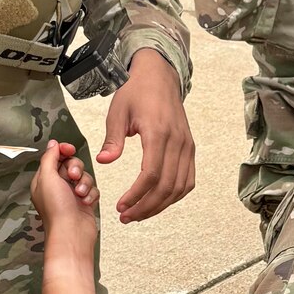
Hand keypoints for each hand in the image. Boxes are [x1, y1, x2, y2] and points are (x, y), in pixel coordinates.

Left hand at [30, 140, 98, 260]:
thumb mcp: (47, 177)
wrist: (72, 234)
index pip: (54, 157)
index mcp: (44, 180)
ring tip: (79, 194)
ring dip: (84, 183)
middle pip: (71, 164)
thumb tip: (53, 144)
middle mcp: (57, 186)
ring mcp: (71, 195)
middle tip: (72, 177)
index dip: (63, 151)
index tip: (69, 150)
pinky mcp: (85, 202)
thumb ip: (50, 158)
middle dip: (75, 168)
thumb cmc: (57, 210)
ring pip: (84, 176)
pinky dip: (91, 194)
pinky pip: (93, 189)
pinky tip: (86, 202)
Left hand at [98, 50, 194, 222]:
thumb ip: (112, 138)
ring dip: (160, 205)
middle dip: (146, 206)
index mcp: (158, 132)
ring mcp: (187, 146)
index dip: (137, 195)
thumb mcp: (117, 111)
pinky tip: (157, 202)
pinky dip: (174, 196)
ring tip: (139, 214)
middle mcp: (177, 142)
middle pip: (166, 186)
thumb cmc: (135, 92)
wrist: (159, 77)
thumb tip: (104, 161)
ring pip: (179, 187)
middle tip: (126, 217)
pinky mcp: (189, 149)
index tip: (121, 206)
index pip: (152, 174)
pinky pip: (187, 180)